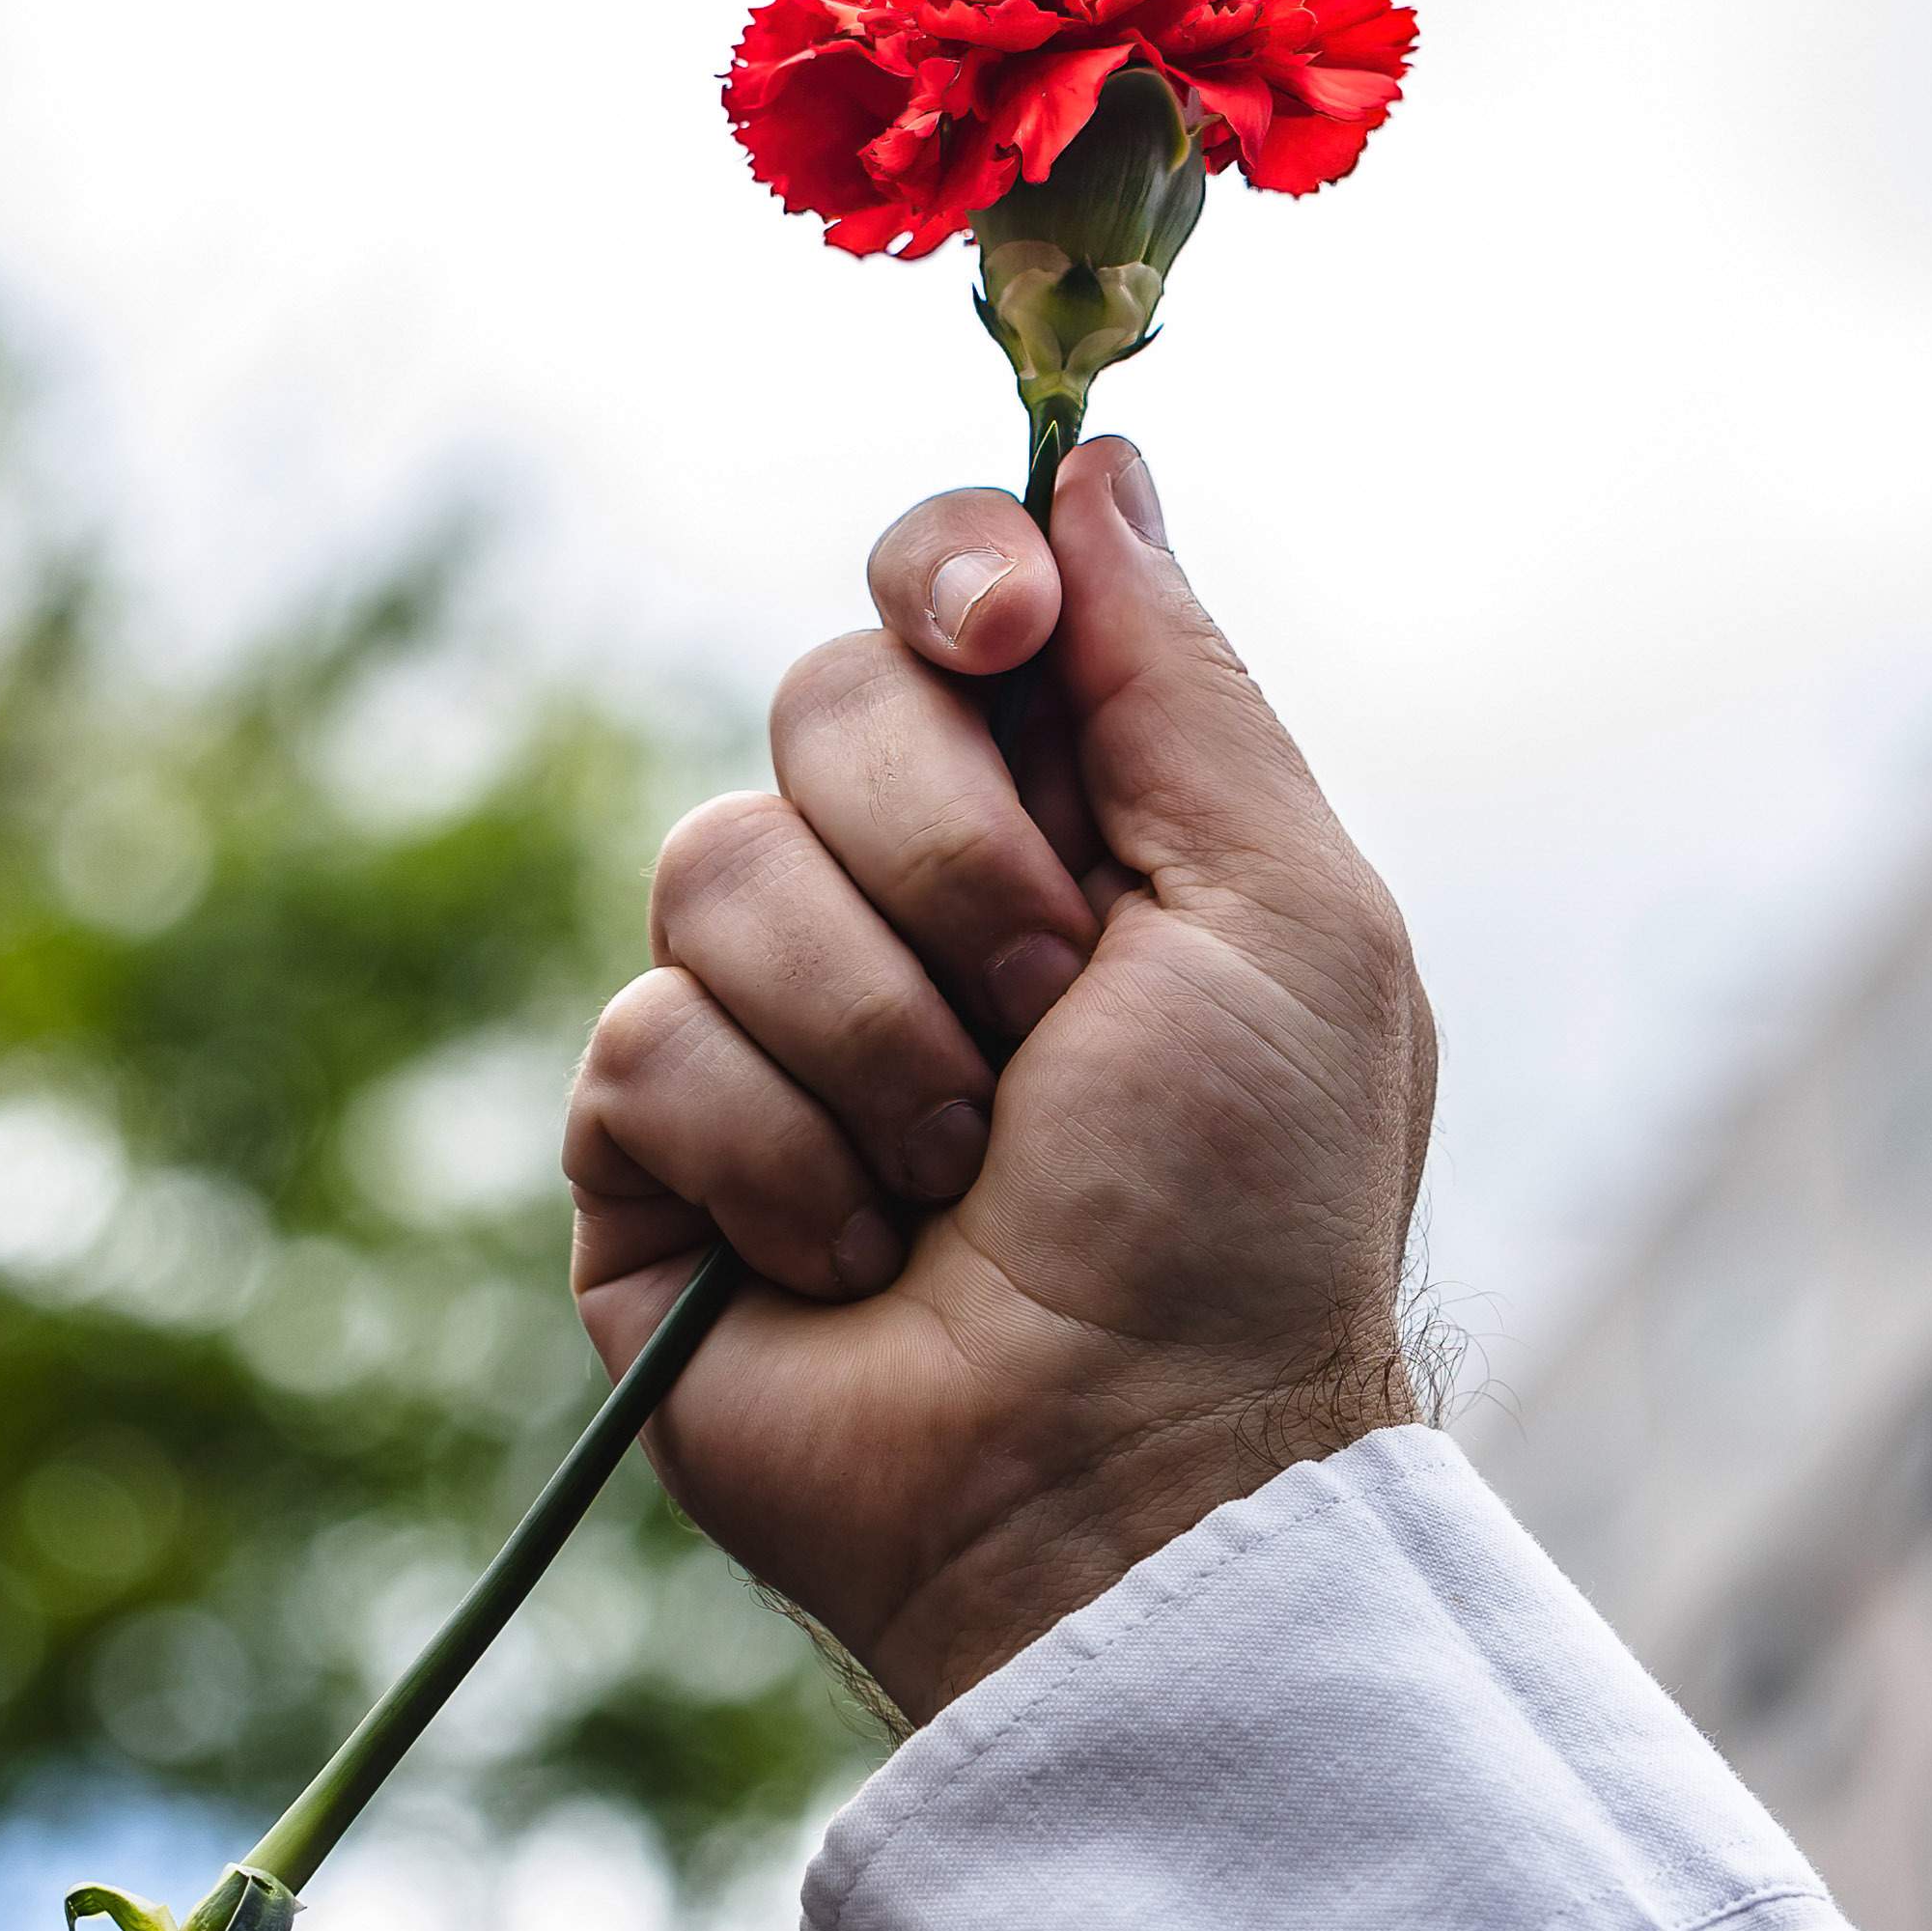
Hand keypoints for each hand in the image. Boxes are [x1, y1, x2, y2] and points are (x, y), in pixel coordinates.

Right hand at [564, 435, 1434, 1723]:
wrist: (1126, 1469)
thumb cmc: (1247, 1210)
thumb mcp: (1287, 909)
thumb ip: (1178, 679)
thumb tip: (1097, 461)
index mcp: (1062, 817)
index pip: (940, 594)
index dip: (948, 577)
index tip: (998, 632)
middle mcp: (902, 893)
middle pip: (821, 698)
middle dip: (951, 860)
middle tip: (1048, 1016)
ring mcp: (764, 1022)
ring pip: (713, 867)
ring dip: (878, 1037)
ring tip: (962, 1178)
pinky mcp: (649, 1158)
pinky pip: (644, 1047)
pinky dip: (780, 1160)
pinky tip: (857, 1264)